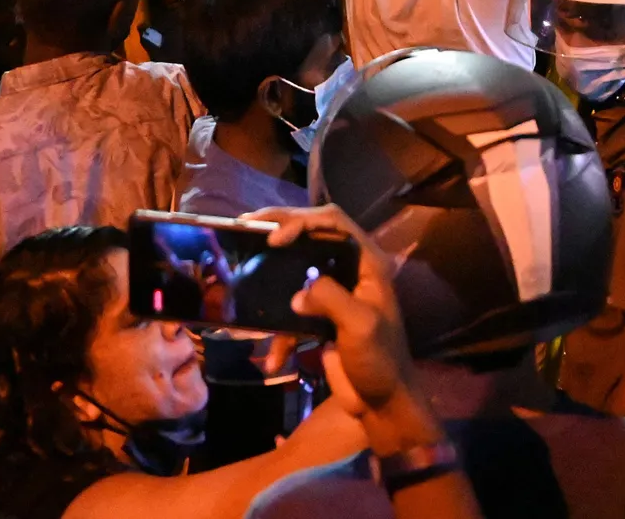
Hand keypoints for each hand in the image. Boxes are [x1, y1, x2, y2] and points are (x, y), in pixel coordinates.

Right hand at [252, 205, 438, 454]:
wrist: (383, 404)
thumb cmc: (380, 361)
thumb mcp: (360, 326)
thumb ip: (330, 299)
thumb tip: (298, 295)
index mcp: (368, 263)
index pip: (334, 223)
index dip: (303, 221)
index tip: (275, 238)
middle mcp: (351, 271)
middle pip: (312, 237)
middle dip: (281, 231)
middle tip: (247, 226)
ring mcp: (335, 294)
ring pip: (297, 272)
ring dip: (271, 282)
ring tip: (242, 274)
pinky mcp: (321, 318)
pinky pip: (293, 314)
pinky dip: (280, 334)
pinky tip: (274, 360)